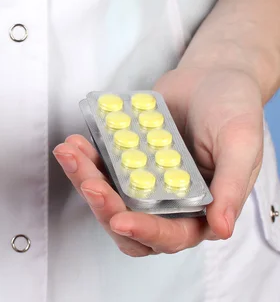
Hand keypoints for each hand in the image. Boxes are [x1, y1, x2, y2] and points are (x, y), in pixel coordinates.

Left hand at [54, 67, 262, 255]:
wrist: (211, 76)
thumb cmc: (234, 109)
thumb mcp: (241, 145)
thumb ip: (231, 188)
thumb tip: (221, 229)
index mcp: (201, 210)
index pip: (170, 235)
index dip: (145, 231)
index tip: (120, 219)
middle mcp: (168, 202)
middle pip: (128, 221)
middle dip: (104, 207)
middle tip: (89, 181)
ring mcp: (143, 182)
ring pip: (107, 196)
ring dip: (84, 179)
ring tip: (70, 153)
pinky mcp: (125, 161)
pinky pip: (100, 168)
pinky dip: (85, 158)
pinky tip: (75, 143)